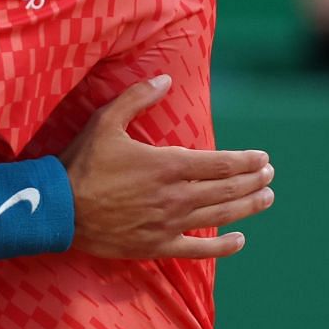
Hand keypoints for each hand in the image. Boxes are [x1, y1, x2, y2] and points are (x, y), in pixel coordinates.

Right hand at [61, 76, 273, 260]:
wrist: (58, 208)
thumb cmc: (81, 163)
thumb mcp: (105, 122)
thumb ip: (137, 98)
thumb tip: (165, 78)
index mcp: (168, 165)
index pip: (220, 163)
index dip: (246, 161)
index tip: (263, 158)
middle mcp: (176, 196)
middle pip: (228, 189)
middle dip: (254, 180)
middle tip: (270, 174)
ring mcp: (169, 223)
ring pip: (221, 215)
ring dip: (249, 206)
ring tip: (267, 198)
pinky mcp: (157, 245)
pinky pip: (198, 249)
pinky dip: (223, 247)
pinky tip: (240, 241)